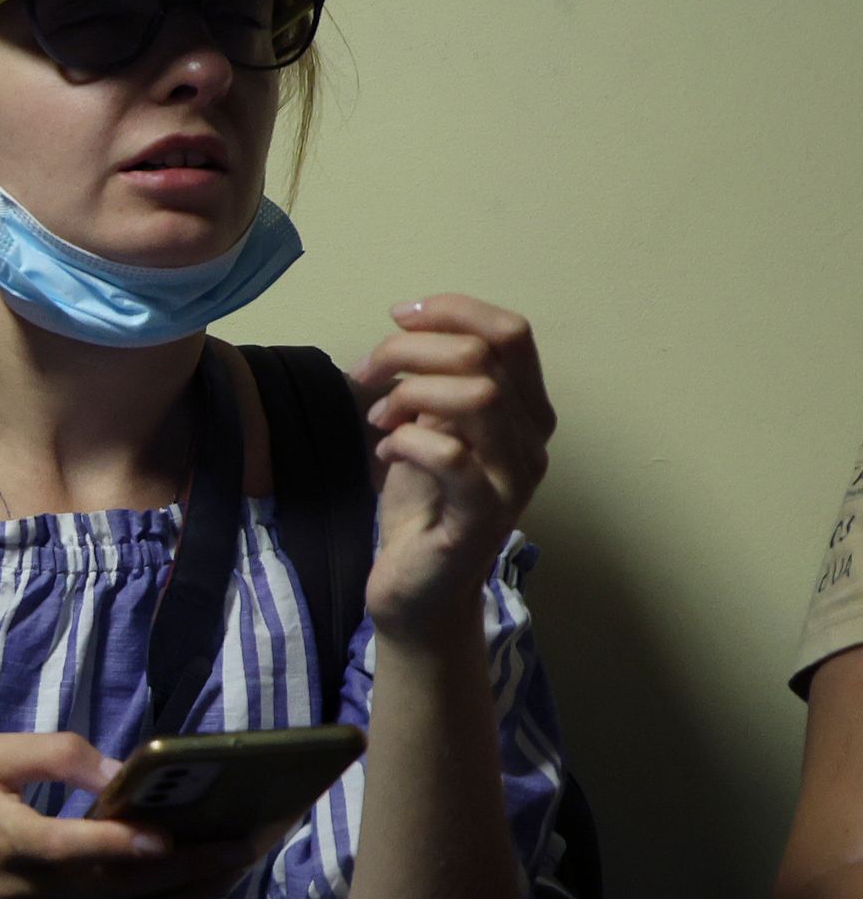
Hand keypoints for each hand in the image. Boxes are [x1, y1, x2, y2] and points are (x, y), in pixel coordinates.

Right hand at [0, 732, 275, 898]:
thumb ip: (55, 755)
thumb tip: (121, 774)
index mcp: (7, 843)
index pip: (73, 851)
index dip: (126, 846)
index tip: (176, 836)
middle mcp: (24, 897)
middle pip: (115, 893)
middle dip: (183, 872)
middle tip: (237, 849)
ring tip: (223, 876)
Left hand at [352, 295, 553, 644]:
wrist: (418, 588)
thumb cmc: (423, 503)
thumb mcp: (430, 426)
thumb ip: (436, 381)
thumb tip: (411, 330)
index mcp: (525, 410)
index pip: (511, 332)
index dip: (454, 310)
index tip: (398, 316)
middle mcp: (532, 441)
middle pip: (486, 355)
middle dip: (412, 350)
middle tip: (367, 374)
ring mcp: (513, 481)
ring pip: (479, 396)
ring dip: (412, 392)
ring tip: (380, 416)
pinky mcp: (481, 518)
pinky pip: (453, 457)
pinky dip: (408, 440)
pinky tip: (387, 448)